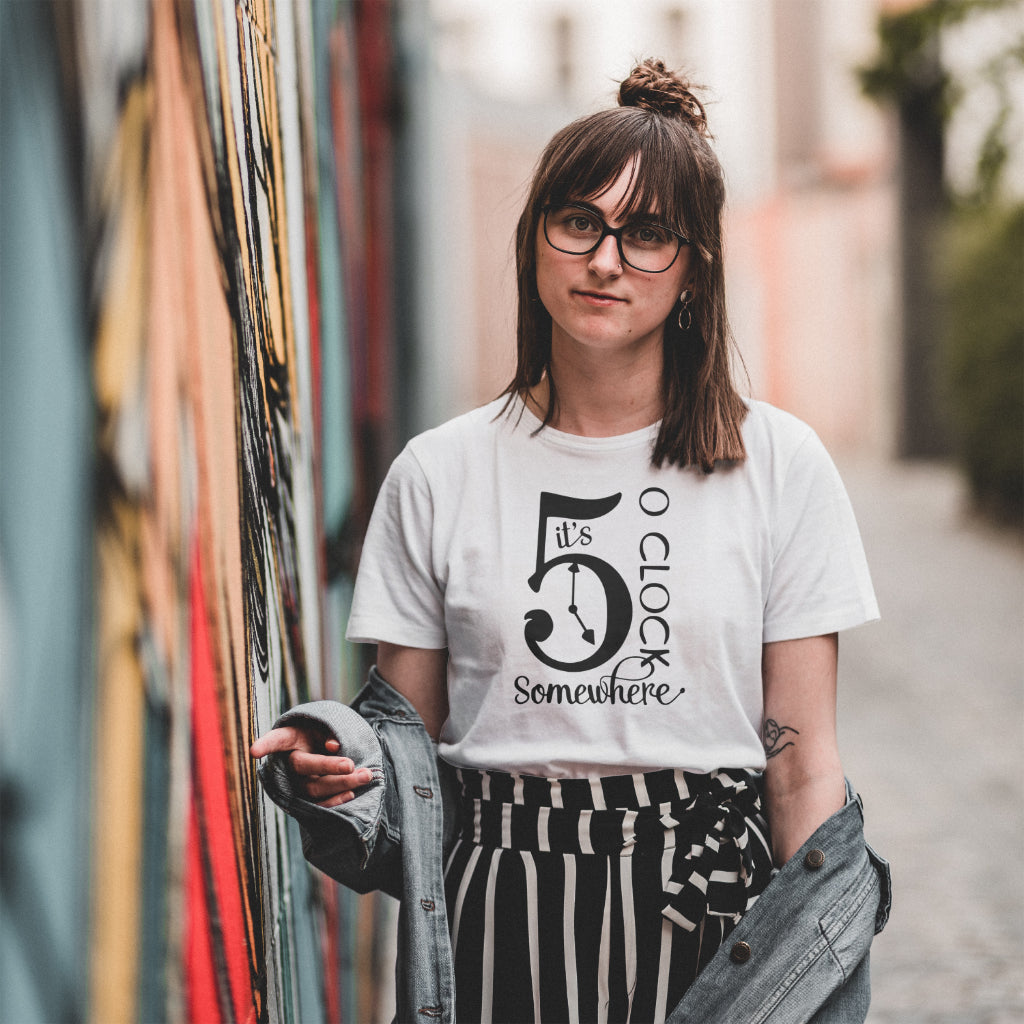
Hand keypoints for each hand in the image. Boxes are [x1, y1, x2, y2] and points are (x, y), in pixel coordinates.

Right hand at [250, 723, 372, 807]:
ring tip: (366, 776)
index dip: (265, 745)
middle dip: (330, 767)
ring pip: (314, 788)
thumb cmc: (322, 734)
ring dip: (342, 784)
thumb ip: (329, 732)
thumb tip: (333, 746)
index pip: (276, 739)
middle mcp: (289, 762)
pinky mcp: (307, 799)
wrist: (324, 750)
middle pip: (304, 766)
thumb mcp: (325, 726)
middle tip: (352, 765)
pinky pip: (318, 805)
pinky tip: (351, 794)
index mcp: (290, 738)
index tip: (253, 752)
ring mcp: (297, 783)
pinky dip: (335, 802)